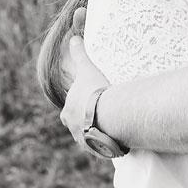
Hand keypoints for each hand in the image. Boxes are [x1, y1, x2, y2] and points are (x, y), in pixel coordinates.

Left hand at [58, 8, 109, 146]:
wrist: (109, 114)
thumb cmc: (96, 91)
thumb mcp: (87, 69)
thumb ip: (79, 54)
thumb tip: (73, 38)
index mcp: (68, 113)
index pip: (71, 110)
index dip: (81, 105)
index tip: (91, 102)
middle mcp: (73, 129)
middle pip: (79, 125)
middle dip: (88, 121)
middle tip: (102, 114)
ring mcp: (86, 141)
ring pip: (91, 137)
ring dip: (100, 132)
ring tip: (114, 126)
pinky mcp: (99, 149)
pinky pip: (104, 146)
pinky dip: (109, 141)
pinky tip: (119, 136)